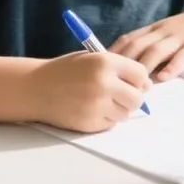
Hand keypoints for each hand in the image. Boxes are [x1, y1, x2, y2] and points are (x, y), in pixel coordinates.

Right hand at [27, 51, 151, 132]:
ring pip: (125, 113)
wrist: (36, 88)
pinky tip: (91, 109)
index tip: (131, 81)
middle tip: (120, 94)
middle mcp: (104, 83)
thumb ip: (119, 68)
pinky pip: (111, 124)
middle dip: (132, 97)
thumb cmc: (66, 71)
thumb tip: (147, 85)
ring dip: (118, 109)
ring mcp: (97, 105)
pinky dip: (105, 119)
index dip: (138, 79)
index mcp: (105, 62)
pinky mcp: (90, 122)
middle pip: (137, 98)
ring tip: (101, 101)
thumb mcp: (92, 59)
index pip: (141, 74)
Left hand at [109, 1, 183, 81]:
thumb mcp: (169, 32)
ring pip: (156, 51)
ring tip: (136, 87)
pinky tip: (165, 78)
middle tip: (112, 84)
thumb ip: (152, 45)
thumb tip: (130, 65)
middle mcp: (163, 32)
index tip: (98, 70)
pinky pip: (183, 56)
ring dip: (143, 69)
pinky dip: (172, 66)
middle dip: (122, 65)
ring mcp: (179, 38)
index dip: (111, 54)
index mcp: (154, 29)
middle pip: (136, 46)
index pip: (127, 40)